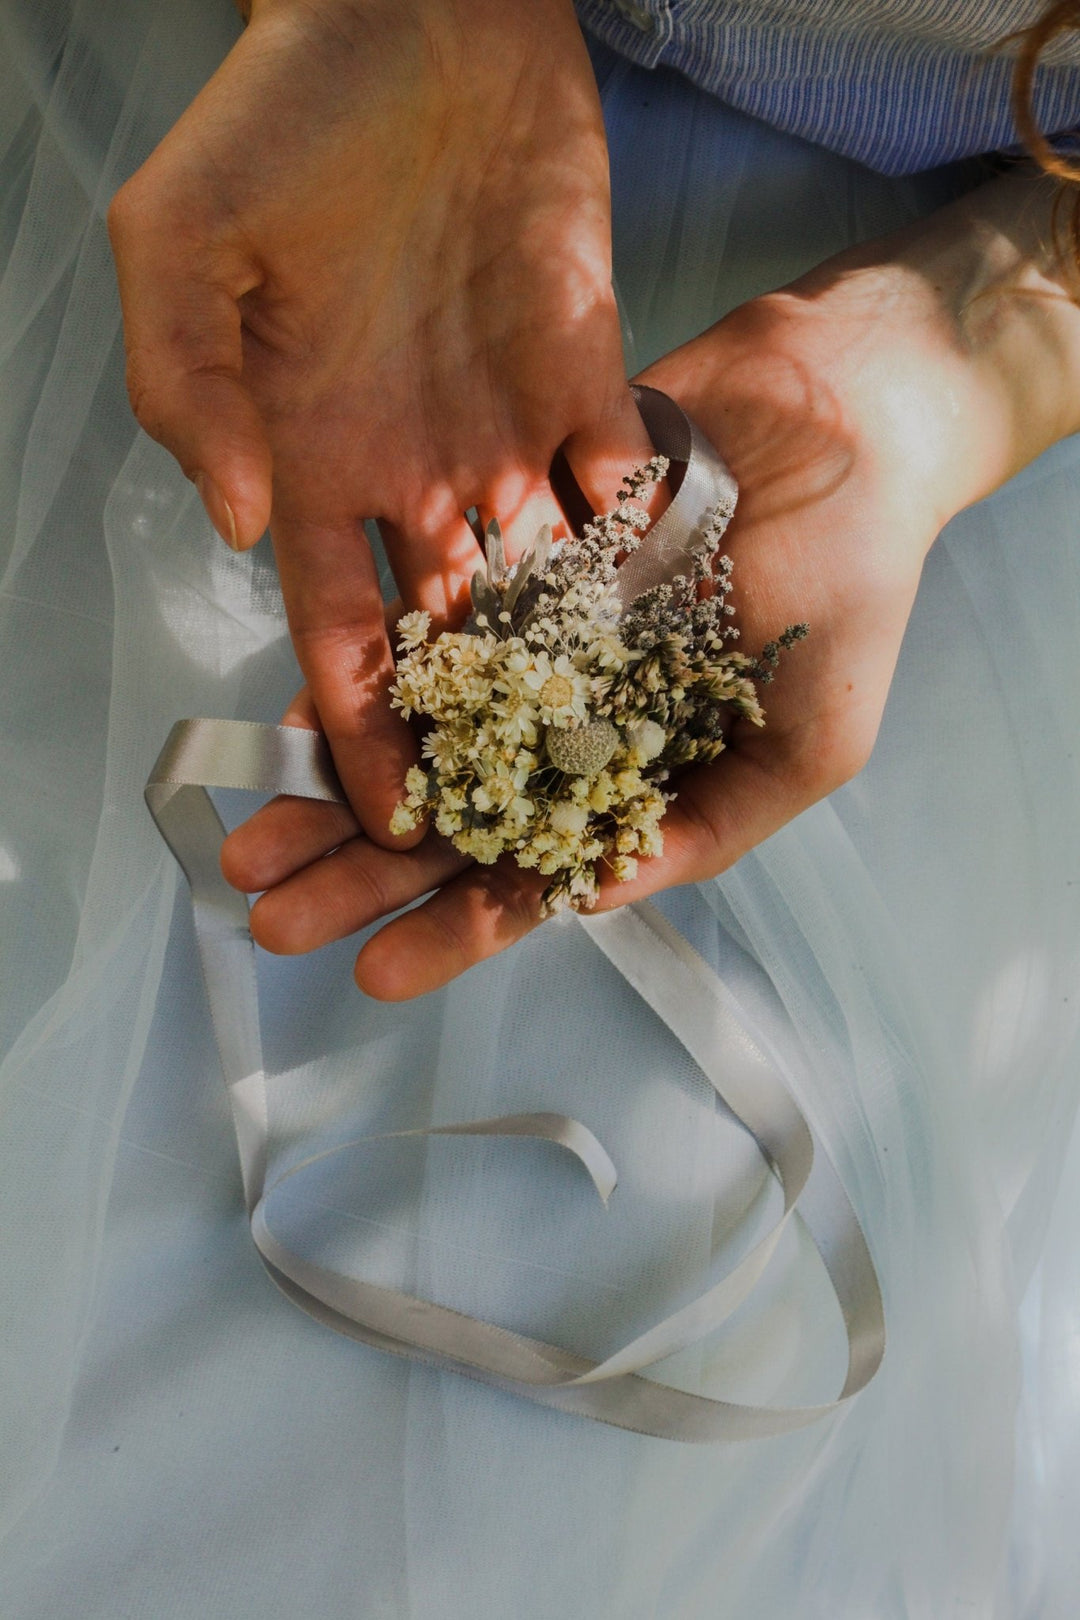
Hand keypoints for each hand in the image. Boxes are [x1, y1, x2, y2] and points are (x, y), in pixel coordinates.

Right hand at [108, 0, 649, 841]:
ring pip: (538, 587)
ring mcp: (502, 429)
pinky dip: (640, 561)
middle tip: (507, 828)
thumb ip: (189, 390)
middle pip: (443, 640)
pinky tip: (675, 639)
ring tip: (607, 766)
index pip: (336, 631)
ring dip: (565, 673)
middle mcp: (408, 469)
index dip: (361, 728)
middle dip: (469, 736)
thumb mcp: (183, 247)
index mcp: (311, 459)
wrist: (418, 11)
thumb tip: (245, 529)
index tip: (393, 817)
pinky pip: (619, 492)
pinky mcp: (586, 379)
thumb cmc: (282, 116)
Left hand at [221, 171, 1079, 996]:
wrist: (838, 422)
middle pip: (450, 819)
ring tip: (250, 838)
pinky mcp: (507, 574)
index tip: (375, 973)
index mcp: (639, 787)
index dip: (456, 929)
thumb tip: (593, 895)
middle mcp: (570, 733)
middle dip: (360, 876)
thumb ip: (711, 825)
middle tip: (271, 917)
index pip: (536, 877)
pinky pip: (420, 633)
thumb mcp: (811, 740)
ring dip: (333, 793)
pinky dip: (361, 679)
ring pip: (416, 738)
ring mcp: (532, 656)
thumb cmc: (853, 591)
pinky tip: (298, 721)